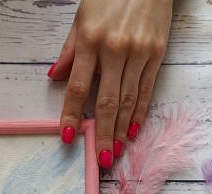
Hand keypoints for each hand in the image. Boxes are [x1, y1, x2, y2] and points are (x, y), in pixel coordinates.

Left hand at [49, 0, 172, 167]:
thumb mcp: (82, 17)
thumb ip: (69, 51)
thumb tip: (55, 78)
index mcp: (91, 41)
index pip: (78, 87)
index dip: (71, 114)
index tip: (67, 136)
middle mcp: (115, 49)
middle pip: (106, 101)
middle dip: (103, 133)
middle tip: (101, 158)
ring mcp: (139, 52)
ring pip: (128, 100)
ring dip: (121, 130)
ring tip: (116, 151)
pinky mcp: (157, 53)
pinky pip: (146, 90)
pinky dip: (139, 113)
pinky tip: (133, 131)